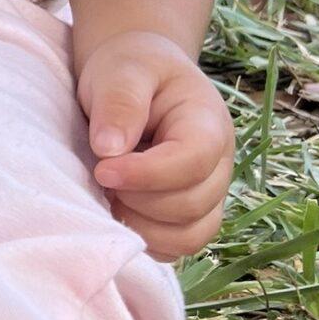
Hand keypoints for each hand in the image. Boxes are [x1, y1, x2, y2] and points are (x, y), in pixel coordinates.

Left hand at [76, 30, 234, 261]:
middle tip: (99, 175)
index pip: (194, 161)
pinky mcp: (188, 218)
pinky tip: (117, 211)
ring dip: (141, 226)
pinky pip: (176, 249)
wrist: (136, 81)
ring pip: (188, 236)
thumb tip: (110, 149)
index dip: (147, 174)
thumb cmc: (130, 71)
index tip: (102, 168)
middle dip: (138, 199)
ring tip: (108, 195)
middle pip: (191, 205)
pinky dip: (144, 240)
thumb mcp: (122, 70)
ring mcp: (208, 195)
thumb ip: (120, 102)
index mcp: (208, 123)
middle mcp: (219, 165)